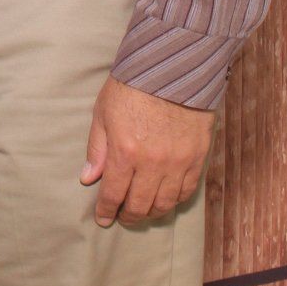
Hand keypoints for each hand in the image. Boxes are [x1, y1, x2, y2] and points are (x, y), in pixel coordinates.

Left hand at [79, 75, 214, 227]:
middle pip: (140, 205)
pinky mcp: (197, 157)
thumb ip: (97, 149)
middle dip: (128, 216)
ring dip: (152, 212)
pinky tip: (166, 200)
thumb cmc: (132, 87)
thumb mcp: (103, 113)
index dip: (107, 210)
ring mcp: (178, 162)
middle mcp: (152, 163)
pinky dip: (175, 200)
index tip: (103, 218)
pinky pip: (187, 191)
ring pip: (165, 203)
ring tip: (143, 212)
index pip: (114, 194)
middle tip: (122, 217)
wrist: (172, 66)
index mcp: (125, 152)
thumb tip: (89, 178)